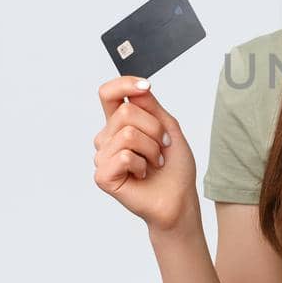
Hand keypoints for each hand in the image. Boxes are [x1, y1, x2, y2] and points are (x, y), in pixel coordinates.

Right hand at [92, 76, 197, 231]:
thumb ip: (151, 106)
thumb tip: (139, 88)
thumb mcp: (168, 127)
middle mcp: (107, 138)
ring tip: (154, 163)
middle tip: (161, 147)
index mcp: (120, 124)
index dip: (124, 84)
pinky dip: (142, 165)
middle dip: (154, 129)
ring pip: (128, 134)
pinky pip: (124, 156)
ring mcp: (103, 157)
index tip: (146, 86)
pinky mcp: (102, 176)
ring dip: (151, 149)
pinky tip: (143, 174)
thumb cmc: (174, 166)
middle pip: (125, 112)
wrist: (179, 197)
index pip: (109, 94)